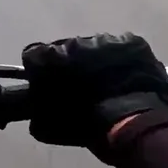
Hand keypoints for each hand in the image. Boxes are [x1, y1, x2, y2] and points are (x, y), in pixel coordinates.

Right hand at [21, 33, 167, 152]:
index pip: (34, 55)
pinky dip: (122, 61)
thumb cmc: (87, 128)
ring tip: (107, 83)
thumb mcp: (50, 126)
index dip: (40, 69)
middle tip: (80, 85)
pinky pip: (122, 47)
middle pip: (67, 48)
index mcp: (52, 58)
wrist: (133, 124)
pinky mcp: (132, 42)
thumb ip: (37, 110)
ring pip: (96, 47)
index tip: (46, 81)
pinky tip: (127, 78)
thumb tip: (35, 110)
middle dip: (70, 64)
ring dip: (97, 61)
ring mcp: (107, 39)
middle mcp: (76, 41)